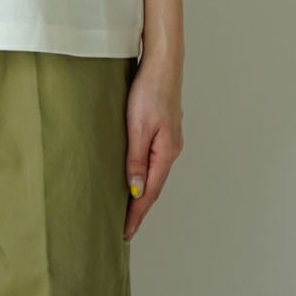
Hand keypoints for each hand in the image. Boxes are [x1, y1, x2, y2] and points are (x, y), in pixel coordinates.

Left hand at [123, 51, 183, 241]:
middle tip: (125, 228)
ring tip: (127, 208)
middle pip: (154, 186)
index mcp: (166, 152)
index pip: (150, 192)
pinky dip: (144, 173)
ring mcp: (169, 139)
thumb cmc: (149, 90)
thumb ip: (136, 159)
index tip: (125, 233)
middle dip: (140, 208)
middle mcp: (171, 149)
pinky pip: (153, 159)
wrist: (163, 63)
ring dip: (142, 191)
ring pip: (154, 172)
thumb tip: (136, 190)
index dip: (137, 213)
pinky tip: (135, 176)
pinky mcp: (164, 129)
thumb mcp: (137, 126)